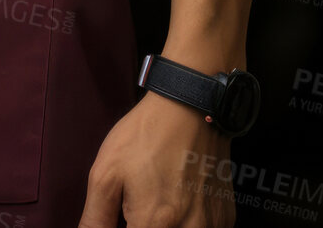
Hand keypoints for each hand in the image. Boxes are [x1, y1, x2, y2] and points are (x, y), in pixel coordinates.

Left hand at [78, 91, 235, 226]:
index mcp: (154, 223)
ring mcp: (211, 227)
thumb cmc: (147, 135)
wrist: (191, 106)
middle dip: (142, 225)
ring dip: (164, 223)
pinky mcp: (226, 219)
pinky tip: (180, 197)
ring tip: (159, 197)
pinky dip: (186, 222)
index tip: (123, 216)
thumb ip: (96, 218)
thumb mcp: (107, 172)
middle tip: (138, 204)